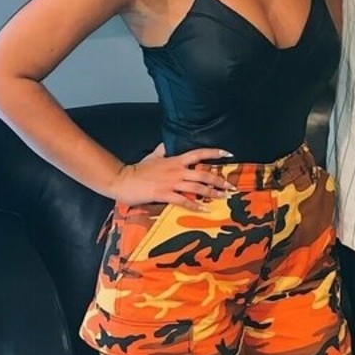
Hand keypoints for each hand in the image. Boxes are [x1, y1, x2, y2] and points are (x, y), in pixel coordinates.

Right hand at [112, 145, 233, 205]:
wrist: (123, 180)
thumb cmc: (138, 169)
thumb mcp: (152, 156)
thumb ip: (162, 150)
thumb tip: (167, 144)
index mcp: (174, 160)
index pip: (198, 153)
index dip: (214, 152)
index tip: (228, 154)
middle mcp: (176, 170)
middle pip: (203, 173)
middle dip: (219, 180)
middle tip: (231, 186)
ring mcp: (171, 183)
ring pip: (197, 187)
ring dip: (212, 193)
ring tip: (223, 198)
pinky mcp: (164, 194)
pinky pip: (183, 200)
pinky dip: (195, 205)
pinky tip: (204, 209)